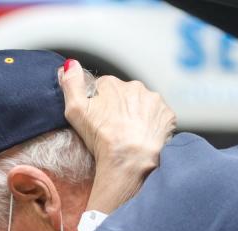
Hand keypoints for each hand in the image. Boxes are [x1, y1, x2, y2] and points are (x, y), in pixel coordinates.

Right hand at [59, 60, 175, 210]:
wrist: (130, 159)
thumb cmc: (102, 138)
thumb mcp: (75, 110)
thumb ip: (71, 84)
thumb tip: (70, 64)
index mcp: (112, 84)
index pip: (105, 88)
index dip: (100, 104)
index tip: (100, 119)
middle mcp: (135, 87)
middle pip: (126, 96)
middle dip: (121, 109)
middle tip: (115, 129)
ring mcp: (154, 101)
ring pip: (144, 106)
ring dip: (138, 116)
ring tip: (131, 135)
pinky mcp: (167, 115)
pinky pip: (159, 118)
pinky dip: (153, 126)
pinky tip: (145, 137)